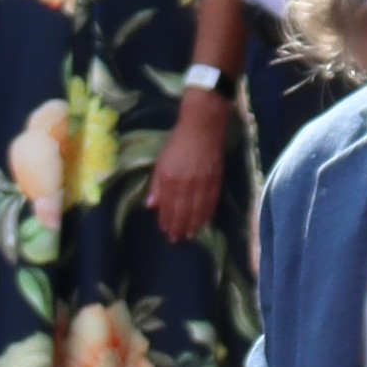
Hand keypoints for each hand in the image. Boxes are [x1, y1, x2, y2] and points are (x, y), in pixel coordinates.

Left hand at [148, 83, 229, 242]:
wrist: (203, 127)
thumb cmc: (177, 143)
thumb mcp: (161, 163)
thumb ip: (156, 185)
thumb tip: (151, 206)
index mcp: (169, 180)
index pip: (167, 207)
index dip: (166, 221)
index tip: (165, 231)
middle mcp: (186, 185)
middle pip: (182, 212)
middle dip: (178, 227)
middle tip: (176, 240)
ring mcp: (202, 183)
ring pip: (197, 210)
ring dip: (192, 225)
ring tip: (189, 235)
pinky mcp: (216, 179)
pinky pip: (211, 202)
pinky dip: (207, 214)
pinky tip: (204, 222)